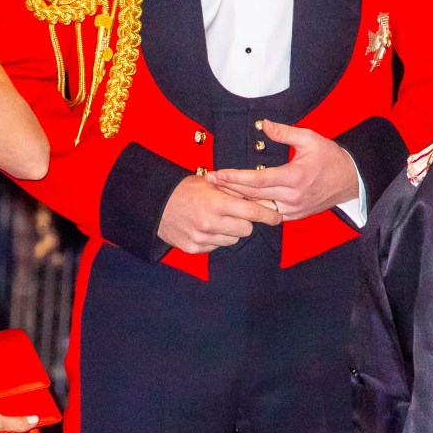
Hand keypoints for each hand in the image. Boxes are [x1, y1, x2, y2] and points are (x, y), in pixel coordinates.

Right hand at [157, 172, 280, 253]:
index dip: (268, 215)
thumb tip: (259, 198)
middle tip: (236, 213)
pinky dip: (217, 238)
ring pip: (233, 239)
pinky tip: (206, 227)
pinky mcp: (195, 249)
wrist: (155, 205)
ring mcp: (202, 238)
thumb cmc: (184, 190)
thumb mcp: (209, 183)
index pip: (252, 212)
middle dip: (245, 221)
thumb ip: (233, 191)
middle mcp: (211, 224)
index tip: (277, 217)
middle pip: (246, 229)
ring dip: (231, 230)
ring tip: (218, 219)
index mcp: (216, 203)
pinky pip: (218, 246)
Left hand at [211, 121, 358, 220]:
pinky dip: (253, 206)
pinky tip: (238, 199)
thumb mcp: (310, 138)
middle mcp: (292, 197)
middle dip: (229, 188)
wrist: (351, 181)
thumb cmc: (331, 157)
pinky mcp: (295, 215)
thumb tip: (264, 125)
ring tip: (218, 190)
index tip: (218, 174)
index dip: (235, 178)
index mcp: (295, 177)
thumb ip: (284, 133)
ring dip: (238, 199)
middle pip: (253, 195)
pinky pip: (269, 213)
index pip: (258, 180)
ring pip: (259, 206)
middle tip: (209, 180)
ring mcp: (294, 209)